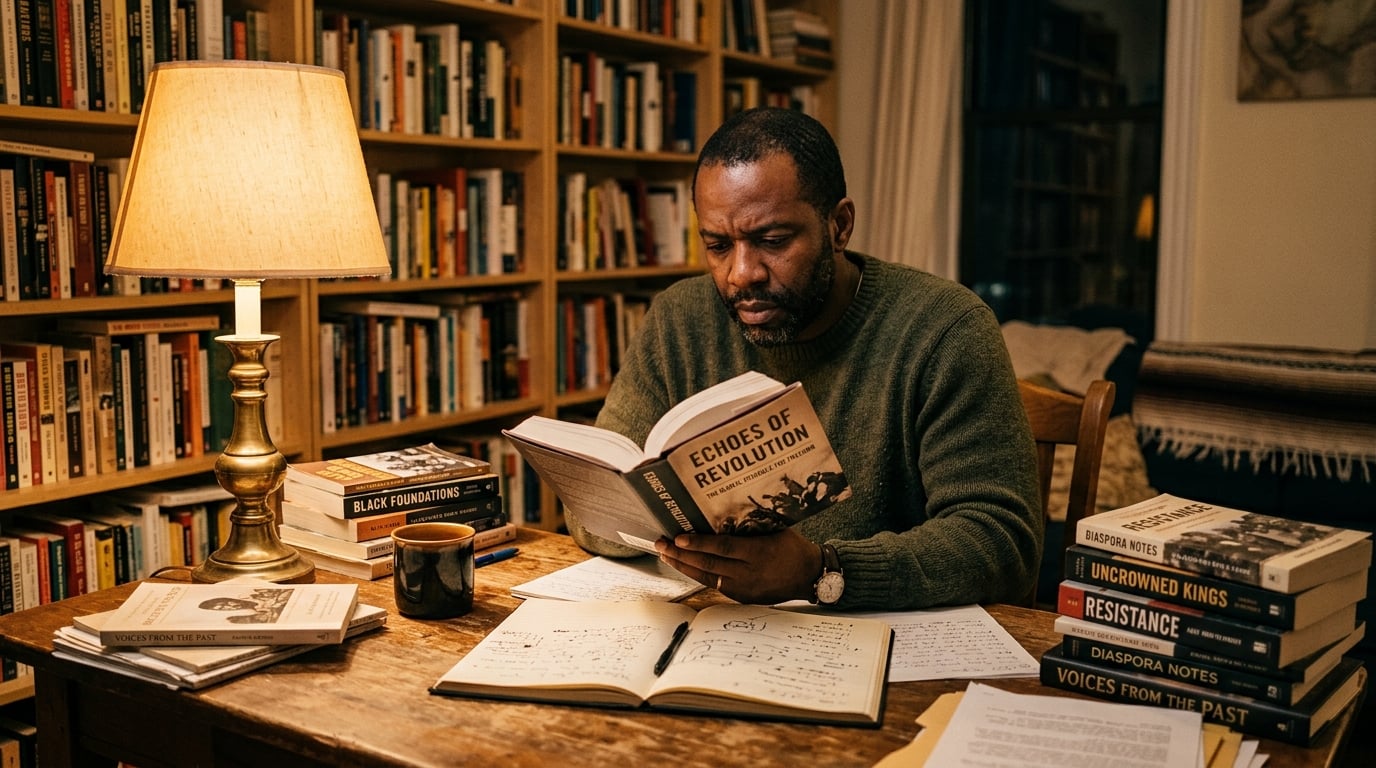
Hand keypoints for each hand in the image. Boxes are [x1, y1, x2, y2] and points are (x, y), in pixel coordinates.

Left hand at [655, 528, 822, 604]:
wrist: (810, 576)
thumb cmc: (793, 547)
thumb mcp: (776, 530)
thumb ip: (751, 525)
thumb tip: (722, 512)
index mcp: (758, 553)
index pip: (722, 548)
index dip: (698, 543)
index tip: (679, 538)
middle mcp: (748, 573)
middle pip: (708, 564)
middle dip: (681, 555)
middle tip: (661, 544)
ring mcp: (744, 588)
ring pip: (706, 577)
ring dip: (683, 566)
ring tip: (665, 555)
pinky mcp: (742, 597)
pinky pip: (714, 585)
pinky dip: (697, 574)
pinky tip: (684, 566)